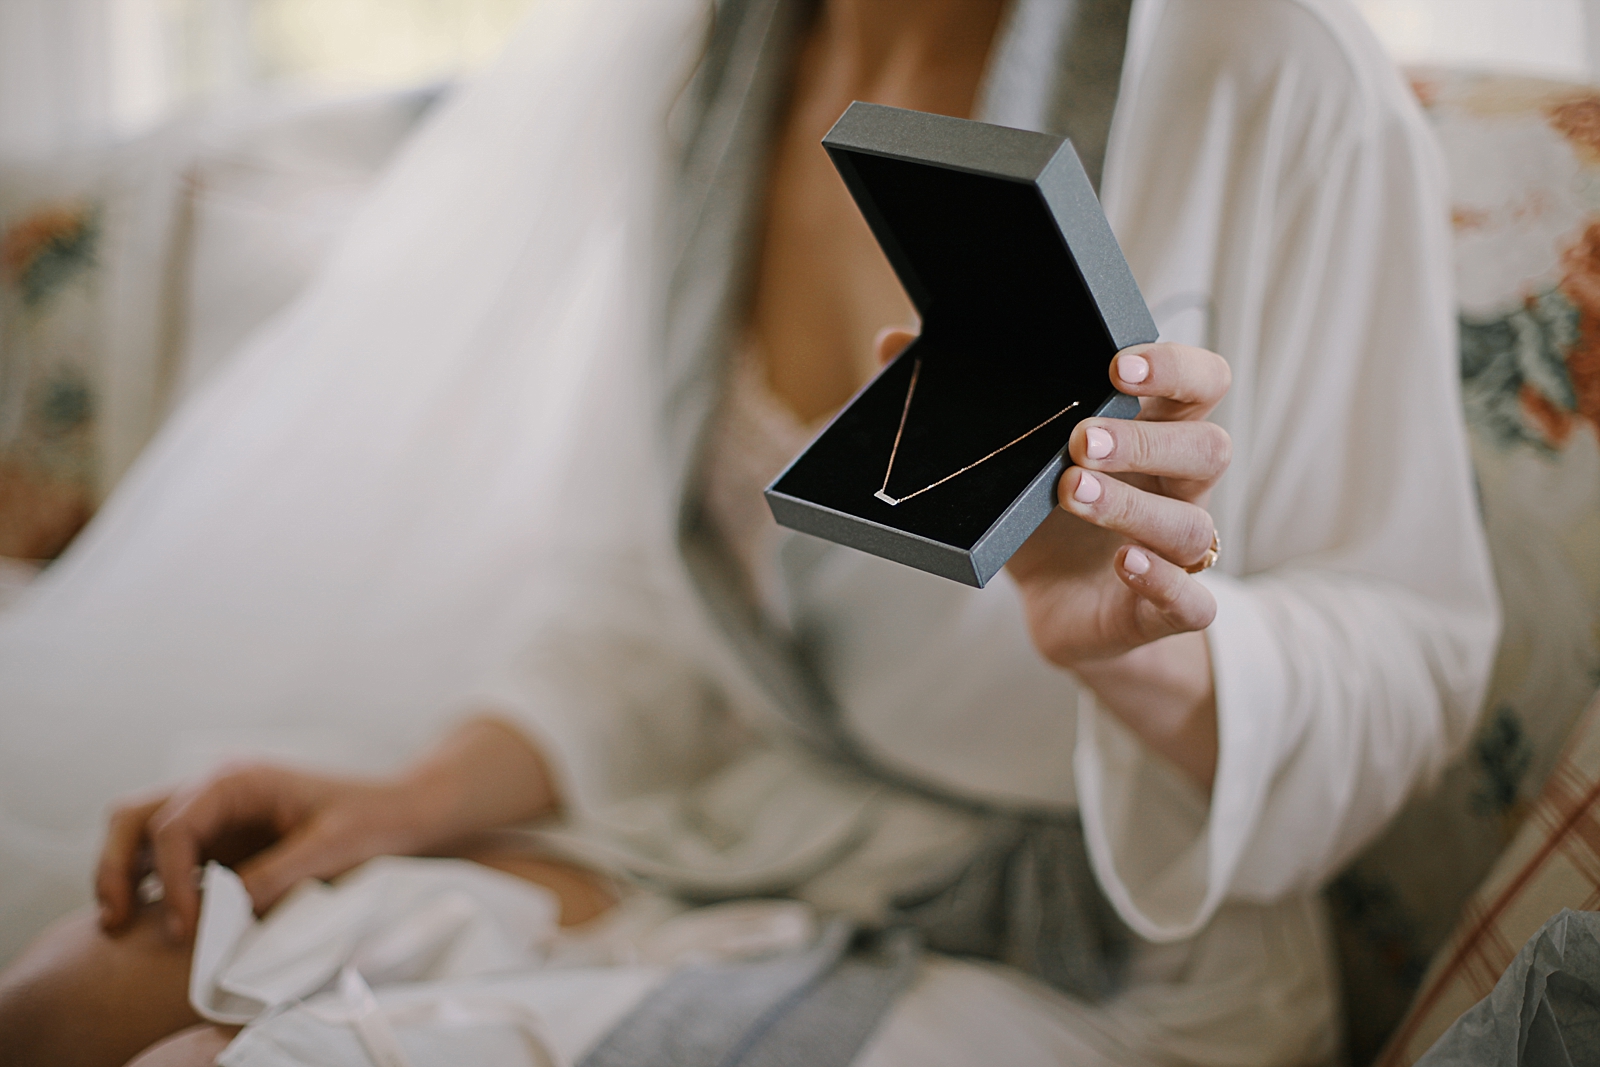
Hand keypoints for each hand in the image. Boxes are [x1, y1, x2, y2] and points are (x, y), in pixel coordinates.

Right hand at [96, 766, 437, 942]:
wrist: (401, 813)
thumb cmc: (373, 819)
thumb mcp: (333, 846)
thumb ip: (279, 872)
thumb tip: (226, 908)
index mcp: (239, 779)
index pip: (175, 826)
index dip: (171, 879)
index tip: (188, 927)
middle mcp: (217, 790)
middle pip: (136, 817)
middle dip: (116, 867)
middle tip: (116, 921)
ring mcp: (215, 814)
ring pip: (140, 834)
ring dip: (124, 874)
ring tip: (120, 926)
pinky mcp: (222, 841)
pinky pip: (168, 858)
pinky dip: (152, 884)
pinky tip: (157, 922)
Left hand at [873, 331, 1230, 787]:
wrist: (1063, 608)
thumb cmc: (1044, 516)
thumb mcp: (1005, 461)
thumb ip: (962, 401)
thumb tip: (891, 342)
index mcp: (1154, 430)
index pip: (1200, 382)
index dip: (1174, 367)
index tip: (1118, 364)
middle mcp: (1179, 485)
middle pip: (1207, 446)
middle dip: (1145, 438)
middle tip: (1080, 438)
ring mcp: (1179, 549)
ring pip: (1190, 522)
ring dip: (1133, 505)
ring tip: (1070, 490)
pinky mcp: (1167, 609)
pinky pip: (1194, 600)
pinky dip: (1165, 581)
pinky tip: (1125, 563)